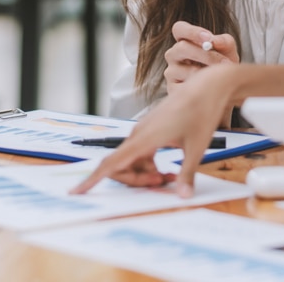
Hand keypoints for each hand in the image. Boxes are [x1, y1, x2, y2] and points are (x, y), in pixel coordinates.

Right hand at [70, 64, 236, 197]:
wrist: (207, 87)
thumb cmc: (201, 113)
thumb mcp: (196, 149)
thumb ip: (186, 174)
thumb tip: (183, 196)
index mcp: (144, 138)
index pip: (112, 163)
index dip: (92, 179)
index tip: (76, 191)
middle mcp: (139, 133)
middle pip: (120, 166)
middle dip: (135, 181)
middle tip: (162, 184)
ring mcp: (143, 130)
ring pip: (131, 160)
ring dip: (144, 174)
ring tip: (169, 177)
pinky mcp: (150, 129)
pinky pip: (140, 152)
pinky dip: (148, 164)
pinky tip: (166, 169)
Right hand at [164, 21, 239, 93]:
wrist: (222, 88)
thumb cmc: (222, 64)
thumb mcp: (228, 50)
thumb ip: (224, 41)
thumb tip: (215, 41)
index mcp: (184, 40)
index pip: (179, 28)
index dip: (192, 32)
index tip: (209, 38)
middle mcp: (173, 54)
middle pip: (182, 47)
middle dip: (206, 55)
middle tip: (225, 63)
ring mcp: (171, 72)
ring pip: (186, 69)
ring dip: (208, 73)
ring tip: (222, 78)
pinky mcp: (172, 89)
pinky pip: (186, 87)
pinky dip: (202, 87)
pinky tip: (210, 88)